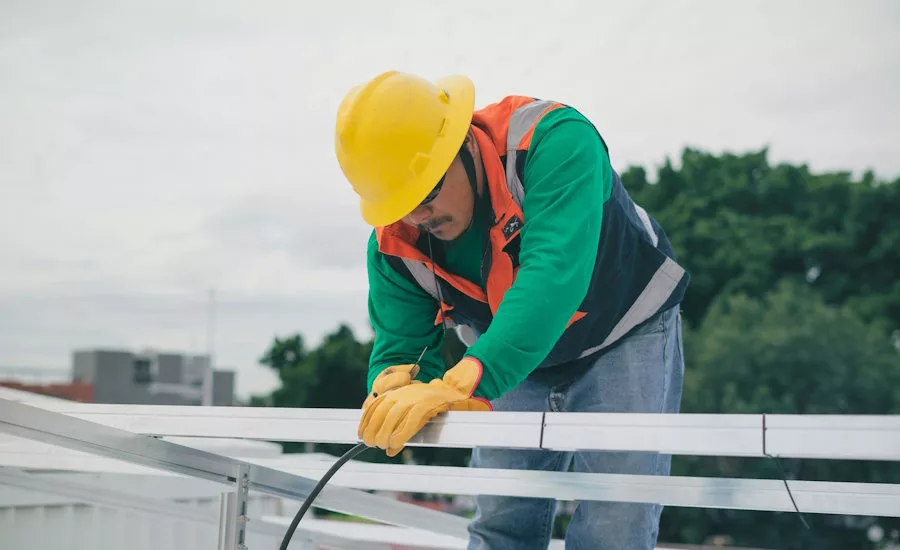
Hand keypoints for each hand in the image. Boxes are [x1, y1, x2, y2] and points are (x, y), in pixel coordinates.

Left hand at [358, 357, 491, 456]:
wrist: (459, 390)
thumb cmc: (436, 404)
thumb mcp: (414, 413)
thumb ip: (401, 428)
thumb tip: (389, 449)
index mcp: (399, 392)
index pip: (375, 405)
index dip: (366, 421)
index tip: (360, 435)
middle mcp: (405, 393)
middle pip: (381, 411)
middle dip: (373, 429)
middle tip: (371, 443)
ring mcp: (416, 397)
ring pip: (393, 415)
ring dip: (385, 432)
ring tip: (382, 445)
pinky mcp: (428, 403)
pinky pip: (411, 419)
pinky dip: (401, 433)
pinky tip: (396, 444)